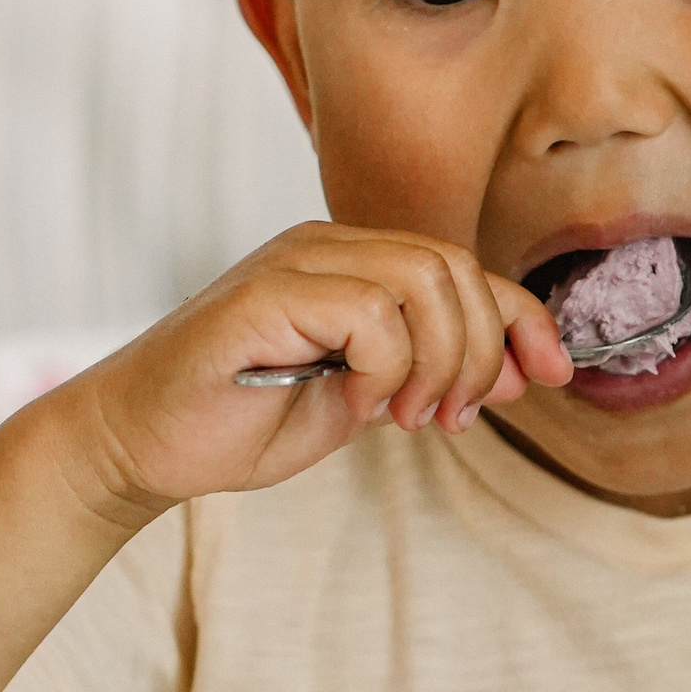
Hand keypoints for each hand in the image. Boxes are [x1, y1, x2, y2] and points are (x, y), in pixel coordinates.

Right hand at [62, 222, 571, 521]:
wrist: (139, 443)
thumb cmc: (239, 422)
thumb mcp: (362, 400)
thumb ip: (430, 375)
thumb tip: (523, 371)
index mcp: (349, 264)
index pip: (463, 266)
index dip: (521, 318)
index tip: (551, 377)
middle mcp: (324, 248)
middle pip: (453, 267)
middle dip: (479, 351)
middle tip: (448, 417)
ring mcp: (292, 264)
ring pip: (422, 280)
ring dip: (437, 361)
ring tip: (403, 416)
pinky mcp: (264, 295)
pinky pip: (368, 311)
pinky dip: (384, 369)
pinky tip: (358, 408)